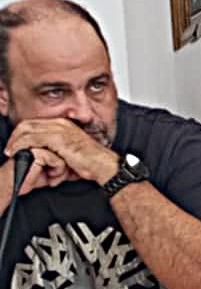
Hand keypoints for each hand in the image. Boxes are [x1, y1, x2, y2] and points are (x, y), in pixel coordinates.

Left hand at [4, 119, 118, 193]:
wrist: (103, 165)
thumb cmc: (90, 163)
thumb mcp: (69, 152)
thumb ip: (55, 149)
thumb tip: (42, 156)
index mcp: (64, 124)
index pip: (35, 123)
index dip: (21, 133)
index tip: (15, 145)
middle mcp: (61, 124)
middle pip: (28, 124)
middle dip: (15, 136)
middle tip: (9, 149)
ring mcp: (59, 129)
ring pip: (27, 129)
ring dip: (15, 142)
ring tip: (11, 152)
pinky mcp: (58, 138)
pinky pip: (32, 139)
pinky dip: (22, 146)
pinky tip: (19, 153)